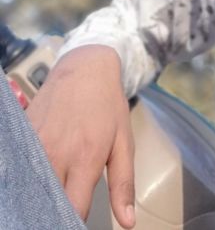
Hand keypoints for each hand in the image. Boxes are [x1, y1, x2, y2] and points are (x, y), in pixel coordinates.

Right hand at [26, 44, 135, 227]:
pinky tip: (36, 180)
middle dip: (52, 214)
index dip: (74, 223)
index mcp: (85, 159)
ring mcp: (35, 145)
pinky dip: (27, 179)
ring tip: (50, 196)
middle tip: (64, 210)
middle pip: (46, 203)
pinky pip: (20, 169)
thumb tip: (128, 222)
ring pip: (30, 188)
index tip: (77, 223)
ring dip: (38, 197)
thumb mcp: (124, 143)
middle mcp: (56, 154)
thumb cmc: (107, 106)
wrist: (85, 68)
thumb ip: (124, 185)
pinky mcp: (22, 137)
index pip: (72, 211)